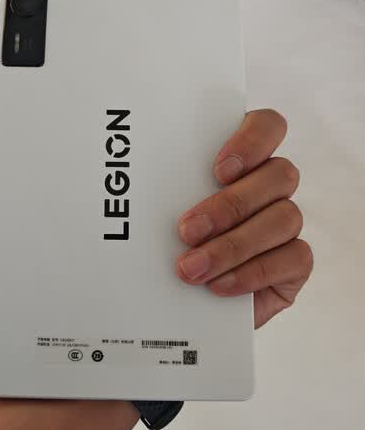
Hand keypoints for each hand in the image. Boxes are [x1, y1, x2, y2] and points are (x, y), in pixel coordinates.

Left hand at [176, 109, 312, 327]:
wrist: (175, 303)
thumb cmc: (163, 245)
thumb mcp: (155, 213)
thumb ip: (162, 191)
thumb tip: (134, 182)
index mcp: (241, 158)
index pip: (268, 125)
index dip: (252, 141)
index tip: (218, 171)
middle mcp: (270, 185)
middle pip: (279, 174)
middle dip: (231, 205)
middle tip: (187, 231)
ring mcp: (286, 223)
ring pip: (285, 217)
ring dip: (234, 245)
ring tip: (191, 268)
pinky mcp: (294, 263)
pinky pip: (294, 258)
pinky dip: (252, 273)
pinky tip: (218, 285)